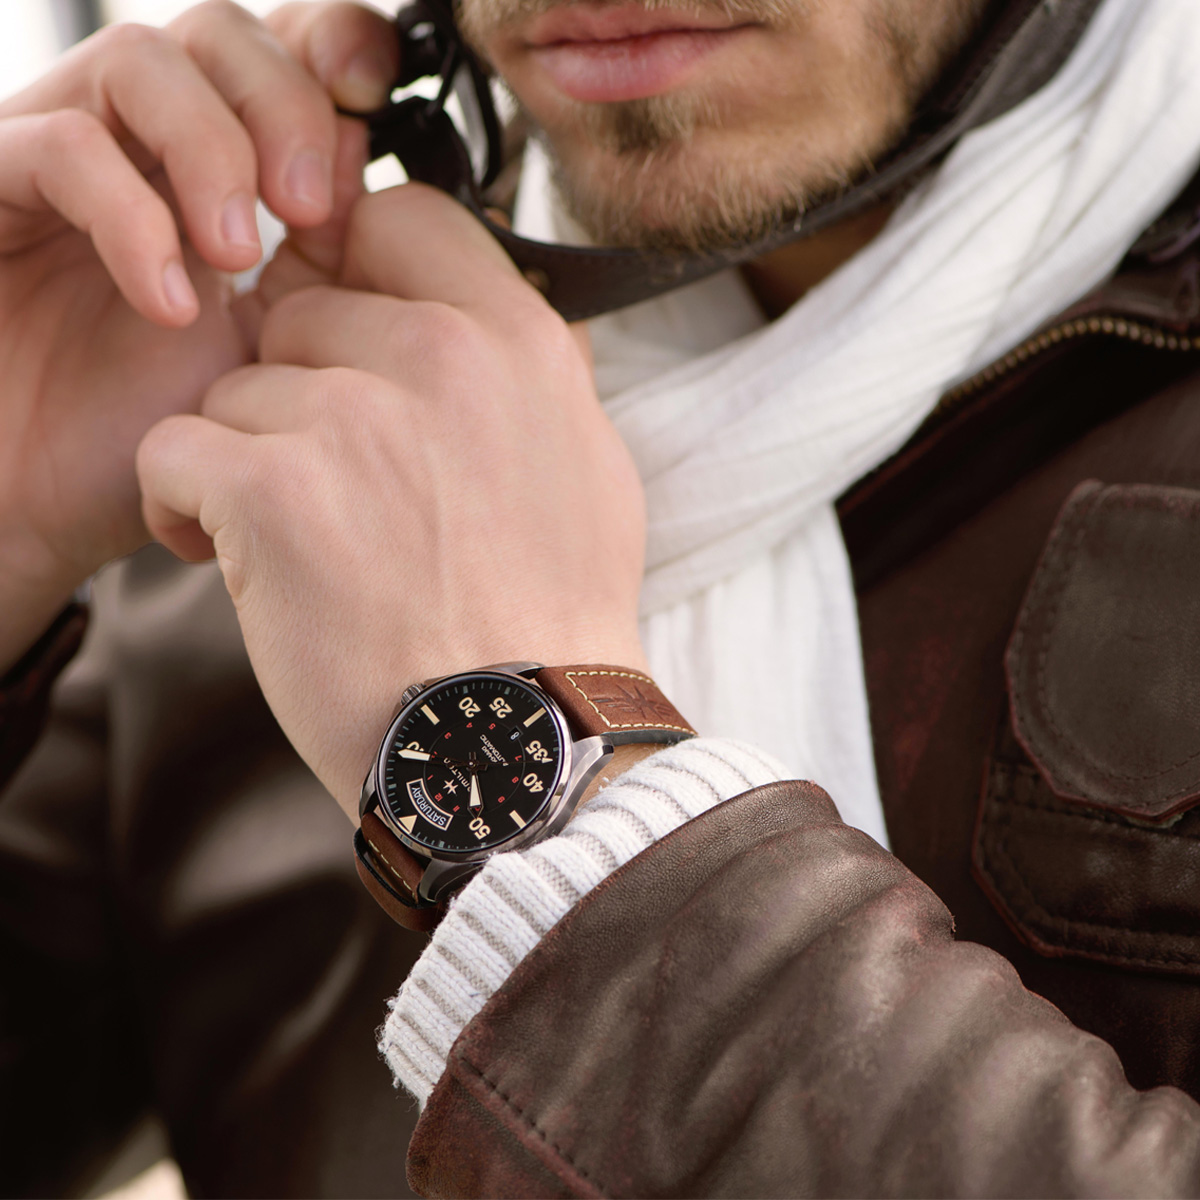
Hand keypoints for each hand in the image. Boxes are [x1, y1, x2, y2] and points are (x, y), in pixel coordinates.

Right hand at [0, 0, 397, 669]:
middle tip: (312, 211)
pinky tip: (171, 303)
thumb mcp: (266, 351)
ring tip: (237, 254)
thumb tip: (374, 174)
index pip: (281, 49)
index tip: (377, 100)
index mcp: (217, 171)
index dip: (336, 45)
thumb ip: (316, 263)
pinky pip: (57, 148)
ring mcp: (58, 161)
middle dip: (283, 105)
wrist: (45, 511)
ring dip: (210, 151)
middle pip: (218, 33)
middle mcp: (139, 148)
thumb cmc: (159, 439)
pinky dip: (130, 217)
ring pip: (139, 62)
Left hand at [136, 184, 648, 818]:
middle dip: (299, 393)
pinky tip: (231, 559)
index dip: (354, 273)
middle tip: (331, 485)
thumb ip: (524, 372)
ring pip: (236, 388)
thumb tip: (471, 317)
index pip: (398, 217)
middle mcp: (441, 356)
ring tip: (296, 545)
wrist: (518, 738)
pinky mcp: (273, 488)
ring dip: (248, 460)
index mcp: (519, 342)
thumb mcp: (585, 466)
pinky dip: (186, 505)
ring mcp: (355, 416)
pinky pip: (176, 449)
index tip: (345, 339)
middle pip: (300, 313)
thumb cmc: (550, 617)